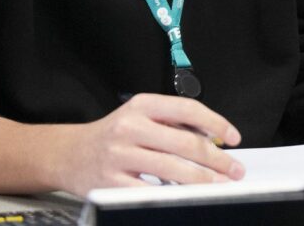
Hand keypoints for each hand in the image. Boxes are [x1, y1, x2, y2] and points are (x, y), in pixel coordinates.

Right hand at [50, 94, 244, 192]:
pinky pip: (151, 191)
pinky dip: (173, 196)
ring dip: (203, 180)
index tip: (234, 137)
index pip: (188, 109)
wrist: (68, 154)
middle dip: (217, 159)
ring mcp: (120, 156)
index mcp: (142, 106)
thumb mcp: (140, 116)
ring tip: (219, 185)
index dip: (216, 123)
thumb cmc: (112, 136)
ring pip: (173, 169)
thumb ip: (173, 123)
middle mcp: (130, 127)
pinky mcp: (111, 183)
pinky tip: (187, 197)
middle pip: (185, 142)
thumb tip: (214, 139)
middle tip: (234, 170)